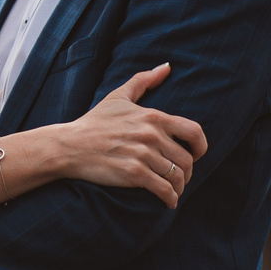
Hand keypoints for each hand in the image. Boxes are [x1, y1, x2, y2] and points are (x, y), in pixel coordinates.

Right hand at [47, 63, 206, 205]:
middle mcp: (151, 135)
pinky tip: (167, 202)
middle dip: (188, 173)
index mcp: (153, 117)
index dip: (201, 147)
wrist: (69, 146)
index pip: (194, 132)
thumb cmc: (94, 122)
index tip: (196, 155)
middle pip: (187, 160)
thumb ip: (143, 81)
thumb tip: (165, 67)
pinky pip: (164, 190)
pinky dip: (170, 199)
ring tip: (174, 191)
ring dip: (179, 188)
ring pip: (177, 177)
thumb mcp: (118, 97)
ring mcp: (143, 154)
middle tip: (180, 179)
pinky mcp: (134, 173)